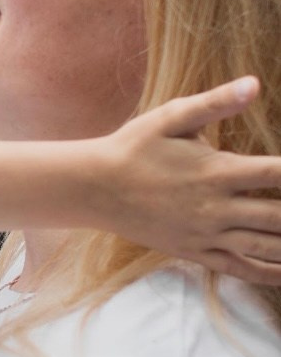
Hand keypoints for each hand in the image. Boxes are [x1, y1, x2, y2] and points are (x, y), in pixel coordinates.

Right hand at [102, 77, 280, 281]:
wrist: (94, 187)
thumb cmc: (134, 146)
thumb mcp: (172, 116)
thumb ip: (216, 102)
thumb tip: (255, 83)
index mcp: (216, 170)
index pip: (276, 174)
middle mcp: (216, 208)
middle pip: (278, 217)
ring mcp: (206, 234)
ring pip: (265, 246)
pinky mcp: (195, 252)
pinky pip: (240, 268)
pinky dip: (270, 273)